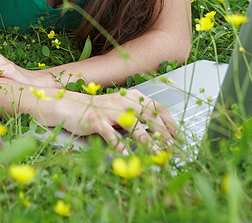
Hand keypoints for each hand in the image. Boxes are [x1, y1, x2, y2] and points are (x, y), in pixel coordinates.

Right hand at [61, 89, 176, 152]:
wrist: (72, 106)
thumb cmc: (100, 111)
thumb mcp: (121, 110)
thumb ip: (138, 117)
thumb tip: (160, 133)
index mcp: (131, 96)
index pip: (156, 107)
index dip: (170, 122)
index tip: (180, 136)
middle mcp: (123, 100)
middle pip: (148, 116)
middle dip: (163, 133)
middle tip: (172, 148)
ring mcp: (110, 110)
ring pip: (133, 125)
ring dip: (147, 141)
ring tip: (156, 153)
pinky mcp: (96, 120)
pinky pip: (110, 134)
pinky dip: (119, 145)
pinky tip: (126, 154)